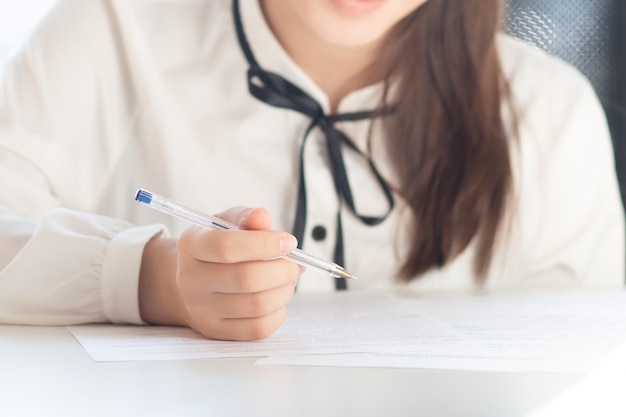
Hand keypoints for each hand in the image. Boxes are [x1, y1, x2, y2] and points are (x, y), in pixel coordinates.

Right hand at [139, 207, 300, 340]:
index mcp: (191, 245)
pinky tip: (276, 298)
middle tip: (295, 264)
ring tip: (287, 279)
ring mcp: (201, 309)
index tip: (288, 242)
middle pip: (247, 278)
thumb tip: (263, 217)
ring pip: (257, 304)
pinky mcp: (215, 330)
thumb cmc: (216, 249)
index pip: (227, 246)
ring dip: (284, 290)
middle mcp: (190, 279)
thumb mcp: (226, 225)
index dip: (264, 244)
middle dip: (282, 270)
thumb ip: (246, 218)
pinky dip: (278, 312)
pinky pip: (258, 328)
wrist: (192, 283)